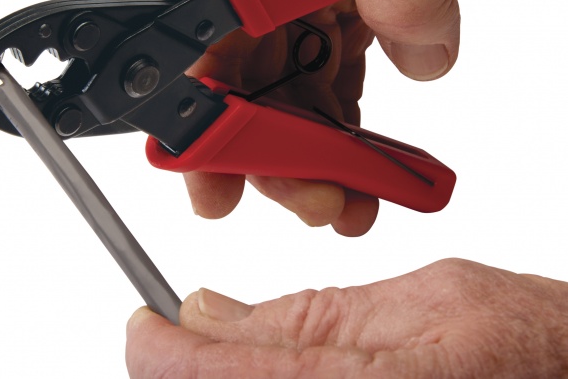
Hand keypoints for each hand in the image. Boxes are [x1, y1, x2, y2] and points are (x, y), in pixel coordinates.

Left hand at [126, 259, 567, 377]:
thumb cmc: (528, 338)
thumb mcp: (421, 301)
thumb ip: (310, 315)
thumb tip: (210, 311)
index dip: (165, 356)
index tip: (144, 325)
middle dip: (187, 371)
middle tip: (182, 330)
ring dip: (219, 376)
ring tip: (227, 343)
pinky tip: (265, 363)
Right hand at [185, 0, 566, 232]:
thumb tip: (416, 56)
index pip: (215, 32)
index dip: (211, 114)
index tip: (218, 179)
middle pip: (251, 66)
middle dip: (275, 147)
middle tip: (315, 202)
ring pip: (296, 71)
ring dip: (317, 141)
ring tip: (349, 196)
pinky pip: (339, 55)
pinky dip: (351, 109)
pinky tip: (365, 149)